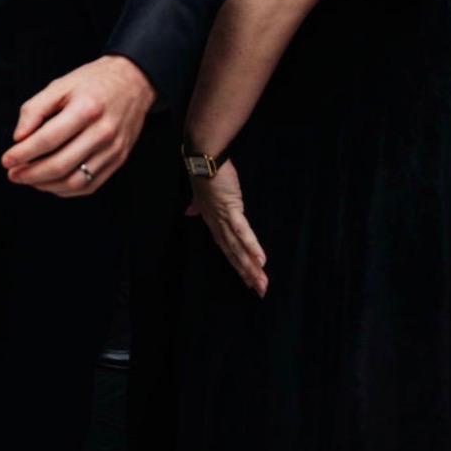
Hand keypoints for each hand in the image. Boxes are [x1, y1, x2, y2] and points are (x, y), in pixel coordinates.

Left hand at [2, 55, 155, 194]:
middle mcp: (103, 132)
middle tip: (13, 174)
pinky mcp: (118, 160)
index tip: (6, 159)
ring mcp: (113, 149)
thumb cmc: (92, 82)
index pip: (48, 139)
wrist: (133, 82)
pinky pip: (89, 185)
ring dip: (46, 185)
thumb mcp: (60, 85)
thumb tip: (18, 138)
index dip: (23, 153)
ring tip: (28, 179)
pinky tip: (50, 182)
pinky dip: (65, 189)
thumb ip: (35, 109)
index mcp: (86, 108)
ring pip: (75, 181)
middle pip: (60, 165)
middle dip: (30, 174)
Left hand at [188, 162, 267, 295]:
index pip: (226, 249)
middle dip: (247, 273)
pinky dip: (251, 246)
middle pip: (234, 254)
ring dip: (251, 266)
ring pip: (238, 247)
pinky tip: (260, 260)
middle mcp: (217, 225)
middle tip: (261, 291)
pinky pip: (242, 231)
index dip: (237, 265)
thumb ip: (196, 206)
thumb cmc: (204, 175)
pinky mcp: (231, 209)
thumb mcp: (199, 194)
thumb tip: (188, 211)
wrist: (202, 159)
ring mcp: (224, 218)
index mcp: (212, 222)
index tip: (247, 280)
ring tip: (262, 282)